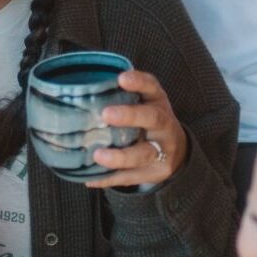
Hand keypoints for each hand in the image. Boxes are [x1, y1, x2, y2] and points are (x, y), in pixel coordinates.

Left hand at [87, 70, 188, 187]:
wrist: (176, 151)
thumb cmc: (148, 122)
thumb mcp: (144, 104)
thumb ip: (121, 97)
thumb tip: (80, 92)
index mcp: (158, 102)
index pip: (152, 87)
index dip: (139, 82)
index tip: (121, 78)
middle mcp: (164, 125)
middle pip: (154, 119)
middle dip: (131, 116)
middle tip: (106, 114)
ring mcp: (162, 151)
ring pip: (143, 154)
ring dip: (120, 156)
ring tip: (97, 155)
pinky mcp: (154, 173)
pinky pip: (130, 177)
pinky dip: (109, 178)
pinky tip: (90, 178)